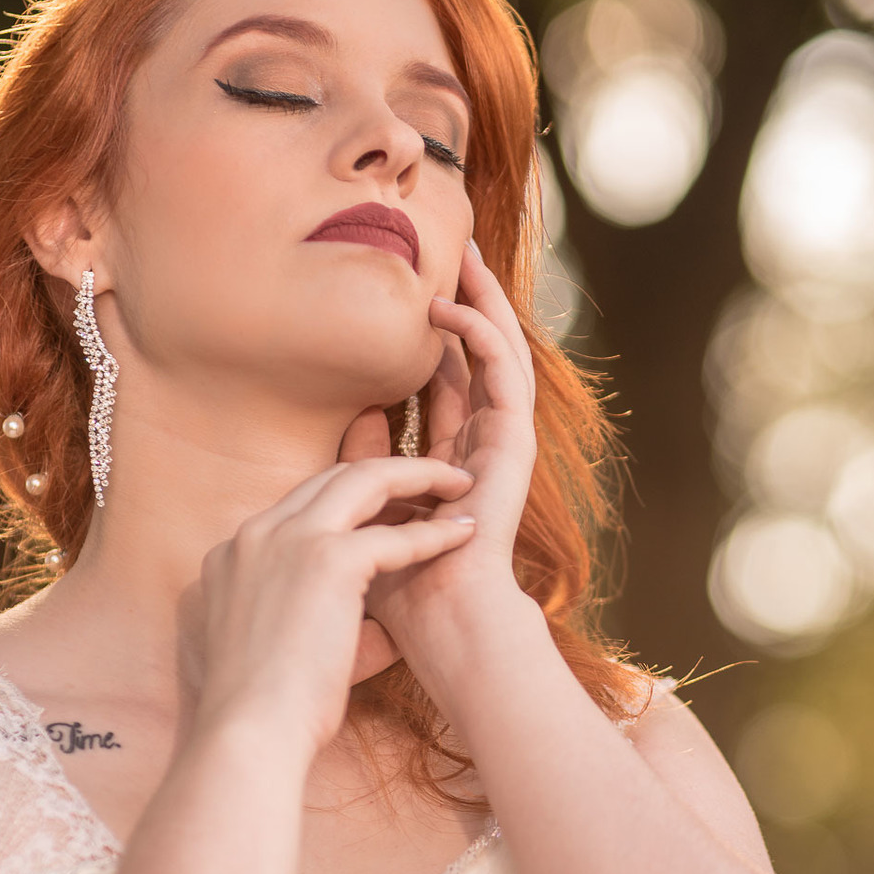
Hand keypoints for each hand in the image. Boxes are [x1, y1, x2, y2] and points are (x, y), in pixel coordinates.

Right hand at [186, 456, 477, 757]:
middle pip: (334, 476)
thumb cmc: (264, 709)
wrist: (248, 732)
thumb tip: (367, 623)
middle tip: (435, 477)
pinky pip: (395, 536)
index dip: (353, 495)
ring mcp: (290, 540)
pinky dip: (434, 533)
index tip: (392, 503)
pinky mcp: (327, 561)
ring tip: (459, 484)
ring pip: (366, 480)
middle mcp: (258, 533)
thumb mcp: (269, 641)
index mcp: (235, 551)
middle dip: (390, 469)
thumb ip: (305, 613)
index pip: (304, 501)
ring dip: (420, 477)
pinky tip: (465, 533)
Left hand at [346, 240, 537, 675]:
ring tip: (465, 257)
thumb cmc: (403, 582)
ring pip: (501, 355)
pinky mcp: (513, 442)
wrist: (441, 620)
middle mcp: (484, 448)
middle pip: (481, 360)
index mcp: (454, 463)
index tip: (417, 294)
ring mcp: (503, 444)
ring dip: (483, 303)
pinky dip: (477, 334)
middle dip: (470, 305)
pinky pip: (501, 373)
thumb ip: (371, 456)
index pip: (449, 386)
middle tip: (456, 253)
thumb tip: (360, 409)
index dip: (438, 340)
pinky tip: (448, 307)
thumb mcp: (373, 503)